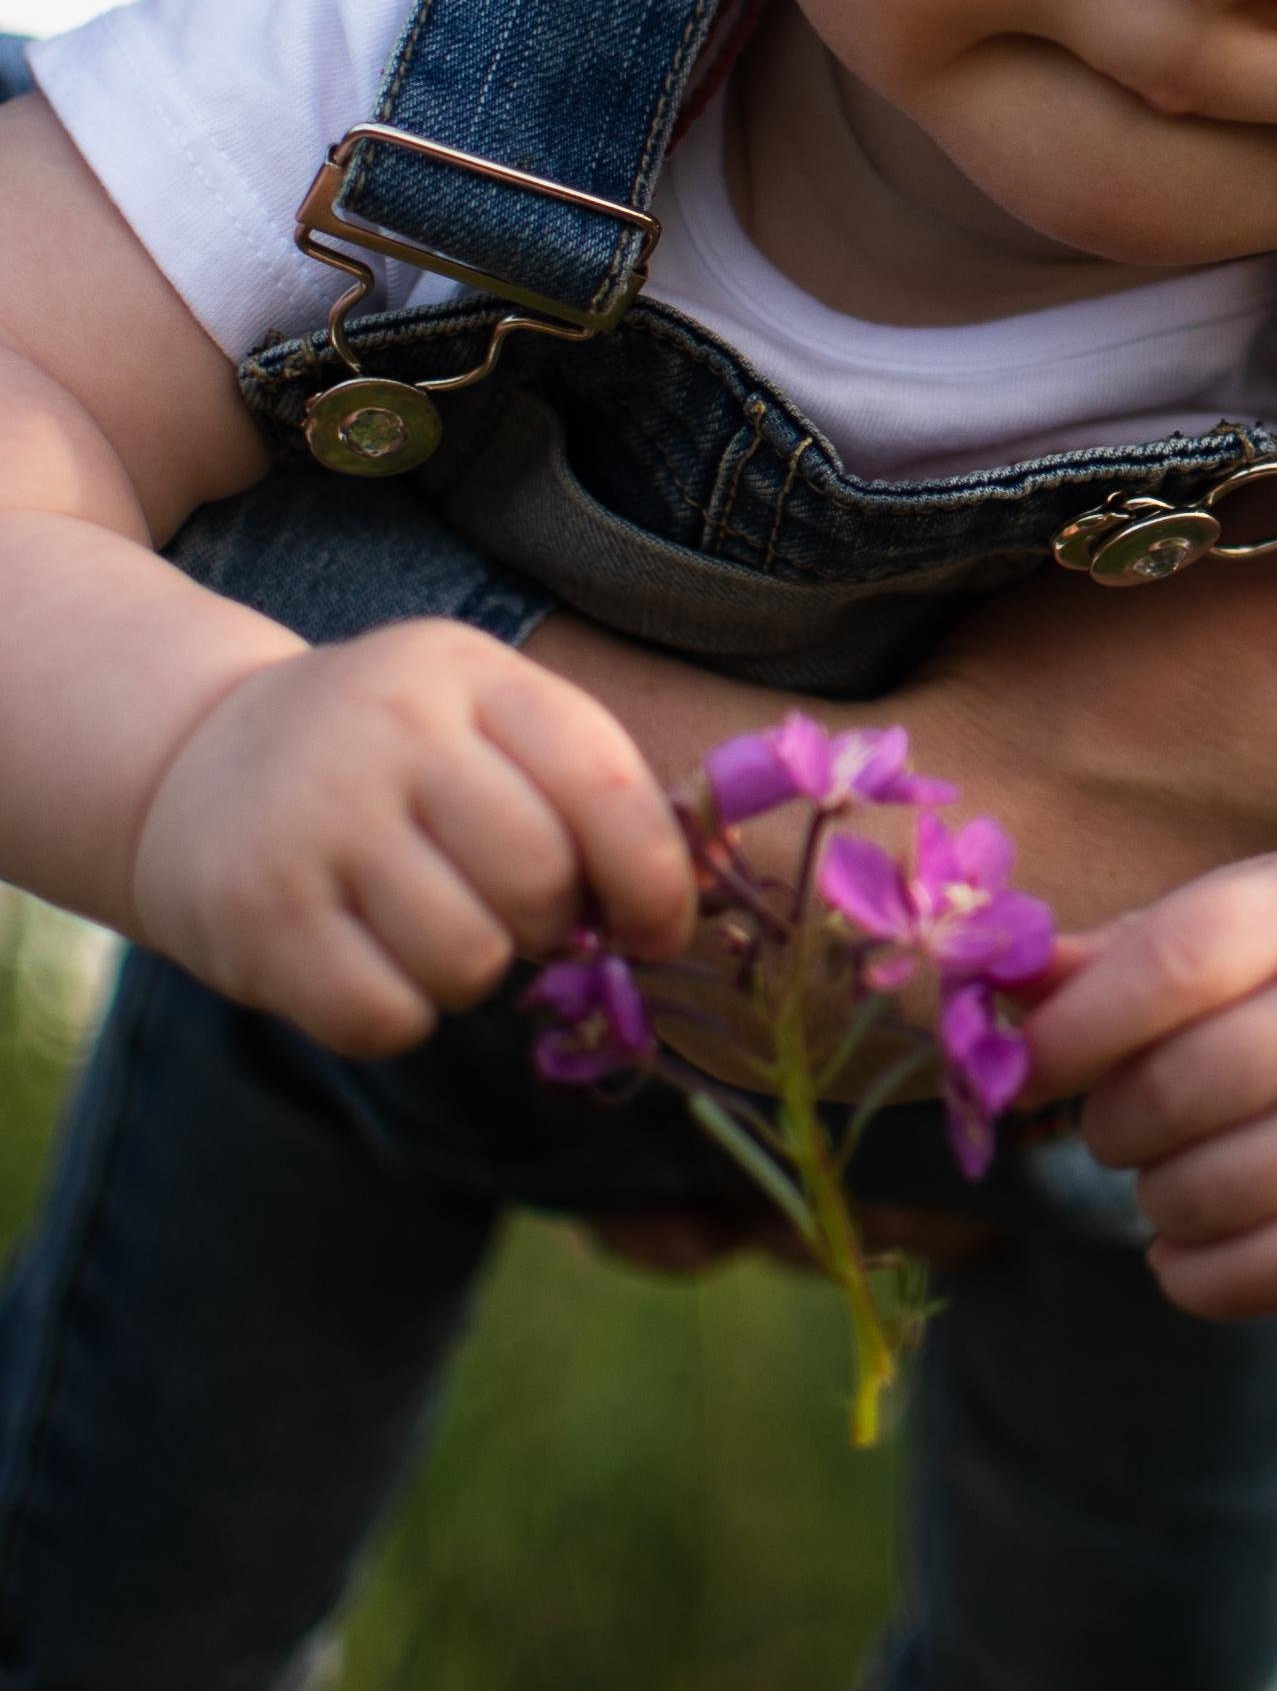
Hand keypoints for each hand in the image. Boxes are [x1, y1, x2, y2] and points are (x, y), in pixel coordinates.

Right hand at [132, 620, 694, 1057]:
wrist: (195, 755)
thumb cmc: (388, 756)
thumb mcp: (479, 719)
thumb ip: (577, 790)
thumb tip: (667, 917)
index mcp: (469, 673)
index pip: (603, 783)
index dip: (656, 880)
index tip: (657, 930)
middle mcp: (389, 730)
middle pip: (539, 880)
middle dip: (550, 926)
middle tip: (513, 915)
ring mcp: (315, 819)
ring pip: (468, 960)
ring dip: (471, 972)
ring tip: (429, 926)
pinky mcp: (256, 912)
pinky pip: (385, 1017)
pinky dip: (399, 1015)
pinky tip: (369, 960)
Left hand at [1025, 846, 1276, 1318]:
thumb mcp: (1247, 918)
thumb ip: (1120, 954)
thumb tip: (988, 991)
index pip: (1164, 972)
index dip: (1070, 1033)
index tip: (1021, 1071)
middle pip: (1173, 1094)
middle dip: (1109, 1124)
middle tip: (1116, 1123)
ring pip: (1209, 1192)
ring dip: (1153, 1199)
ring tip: (1166, 1173)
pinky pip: (1274, 1272)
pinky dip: (1196, 1278)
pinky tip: (1179, 1251)